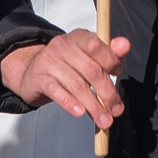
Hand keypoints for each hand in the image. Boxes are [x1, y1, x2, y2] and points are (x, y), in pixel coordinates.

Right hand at [0, 28, 128, 122]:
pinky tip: (80, 113)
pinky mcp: (39, 79)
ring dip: (93, 106)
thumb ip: (108, 53)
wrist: (32, 72)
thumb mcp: (87, 56)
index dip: (111, 61)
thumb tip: (125, 45)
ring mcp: (48, 62)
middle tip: (116, 110)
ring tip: (103, 120)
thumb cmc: (66, 65)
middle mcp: (62, 46)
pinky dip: (70, 104)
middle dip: (107, 93)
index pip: (96, 46)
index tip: (118, 75)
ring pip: (77, 85)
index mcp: (77, 37)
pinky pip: (57, 92)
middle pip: (91, 71)